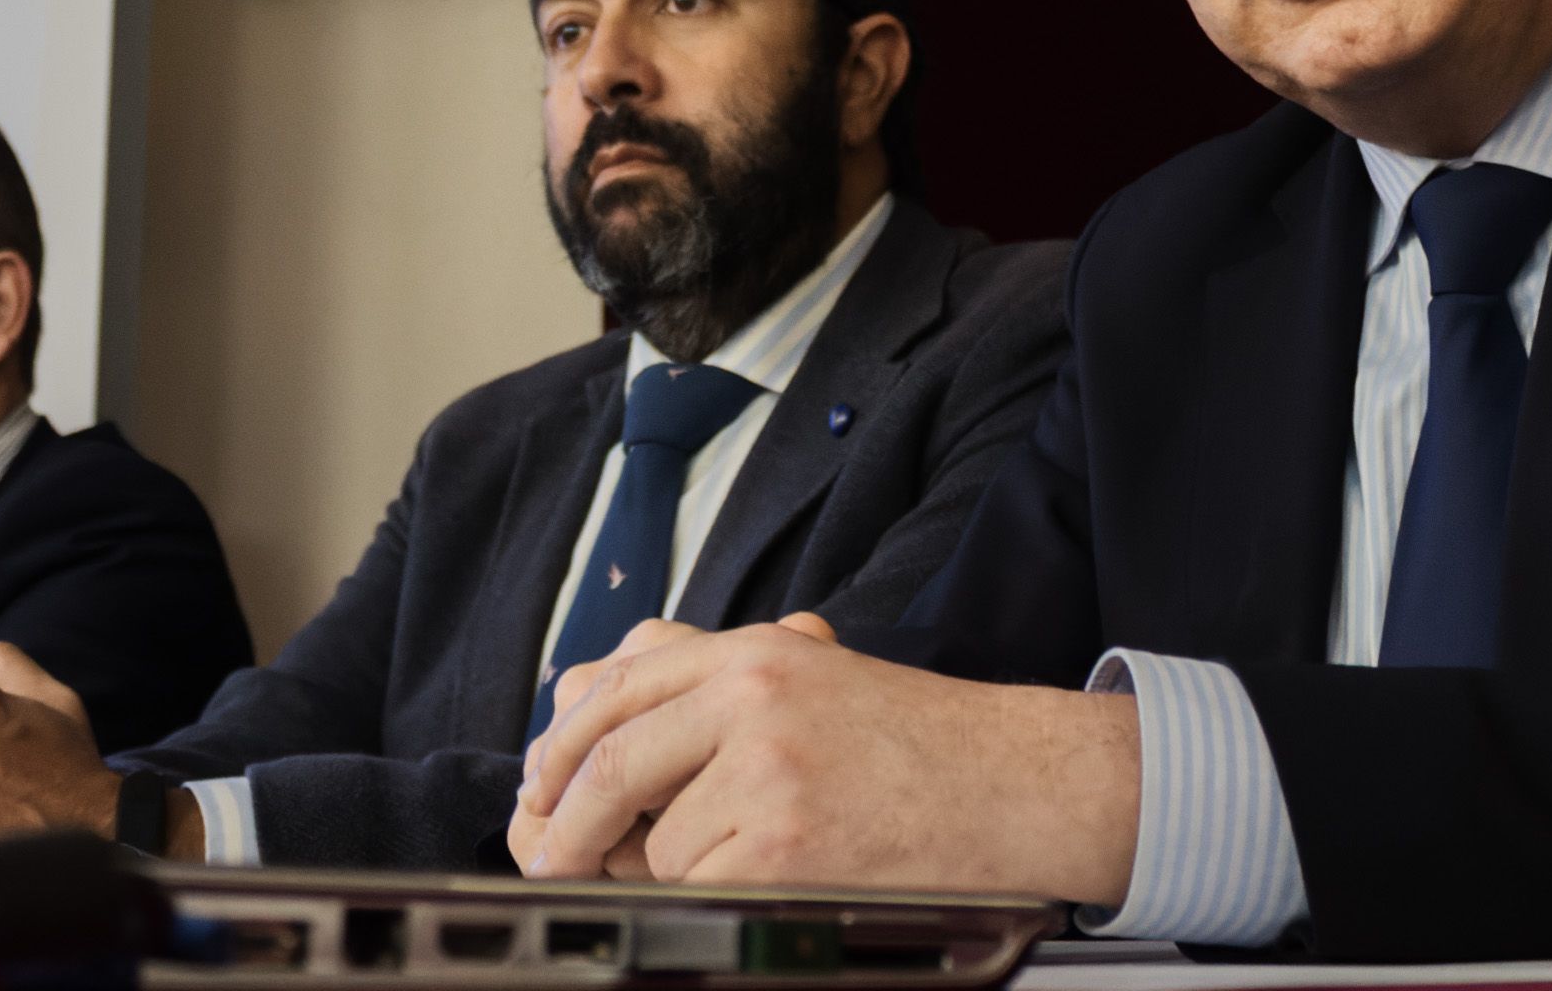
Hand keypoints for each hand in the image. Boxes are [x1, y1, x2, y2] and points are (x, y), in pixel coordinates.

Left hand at [509, 612, 1139, 900]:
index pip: (620, 686)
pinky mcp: (783, 843)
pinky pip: (698, 888)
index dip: (563, 743)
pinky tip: (774, 879)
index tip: (539, 785)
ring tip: (747, 859)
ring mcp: (767, 770)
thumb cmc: (920, 745)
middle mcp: (753, 698)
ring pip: (656, 841)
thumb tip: (594, 708)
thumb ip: (716, 689)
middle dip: (565, 820)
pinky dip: (716, 899)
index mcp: (755, 652)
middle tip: (548, 857)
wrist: (1012, 785)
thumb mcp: (813, 679)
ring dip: (675, 870)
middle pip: (611, 759)